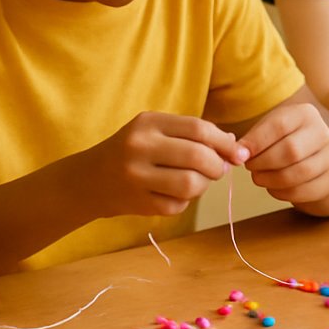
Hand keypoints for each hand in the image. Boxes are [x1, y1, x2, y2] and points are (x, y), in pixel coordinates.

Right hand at [80, 111, 243, 218]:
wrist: (89, 179)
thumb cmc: (132, 150)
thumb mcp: (154, 130)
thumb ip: (191, 133)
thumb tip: (234, 143)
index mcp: (147, 123)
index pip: (198, 129)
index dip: (224, 142)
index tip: (238, 152)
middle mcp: (140, 147)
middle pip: (198, 157)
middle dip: (218, 166)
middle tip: (219, 169)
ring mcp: (137, 177)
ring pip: (191, 184)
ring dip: (205, 185)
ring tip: (199, 181)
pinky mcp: (138, 203)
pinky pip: (178, 205)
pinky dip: (185, 201)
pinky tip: (176, 193)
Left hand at [237, 102, 328, 205]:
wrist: (313, 156)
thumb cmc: (283, 139)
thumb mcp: (269, 130)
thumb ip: (251, 139)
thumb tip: (237, 153)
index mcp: (305, 114)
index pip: (279, 126)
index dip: (256, 142)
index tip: (241, 153)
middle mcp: (323, 133)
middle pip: (291, 151)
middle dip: (263, 162)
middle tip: (250, 167)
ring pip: (298, 173)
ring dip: (271, 179)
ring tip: (258, 177)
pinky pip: (303, 190)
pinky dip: (281, 192)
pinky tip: (272, 187)